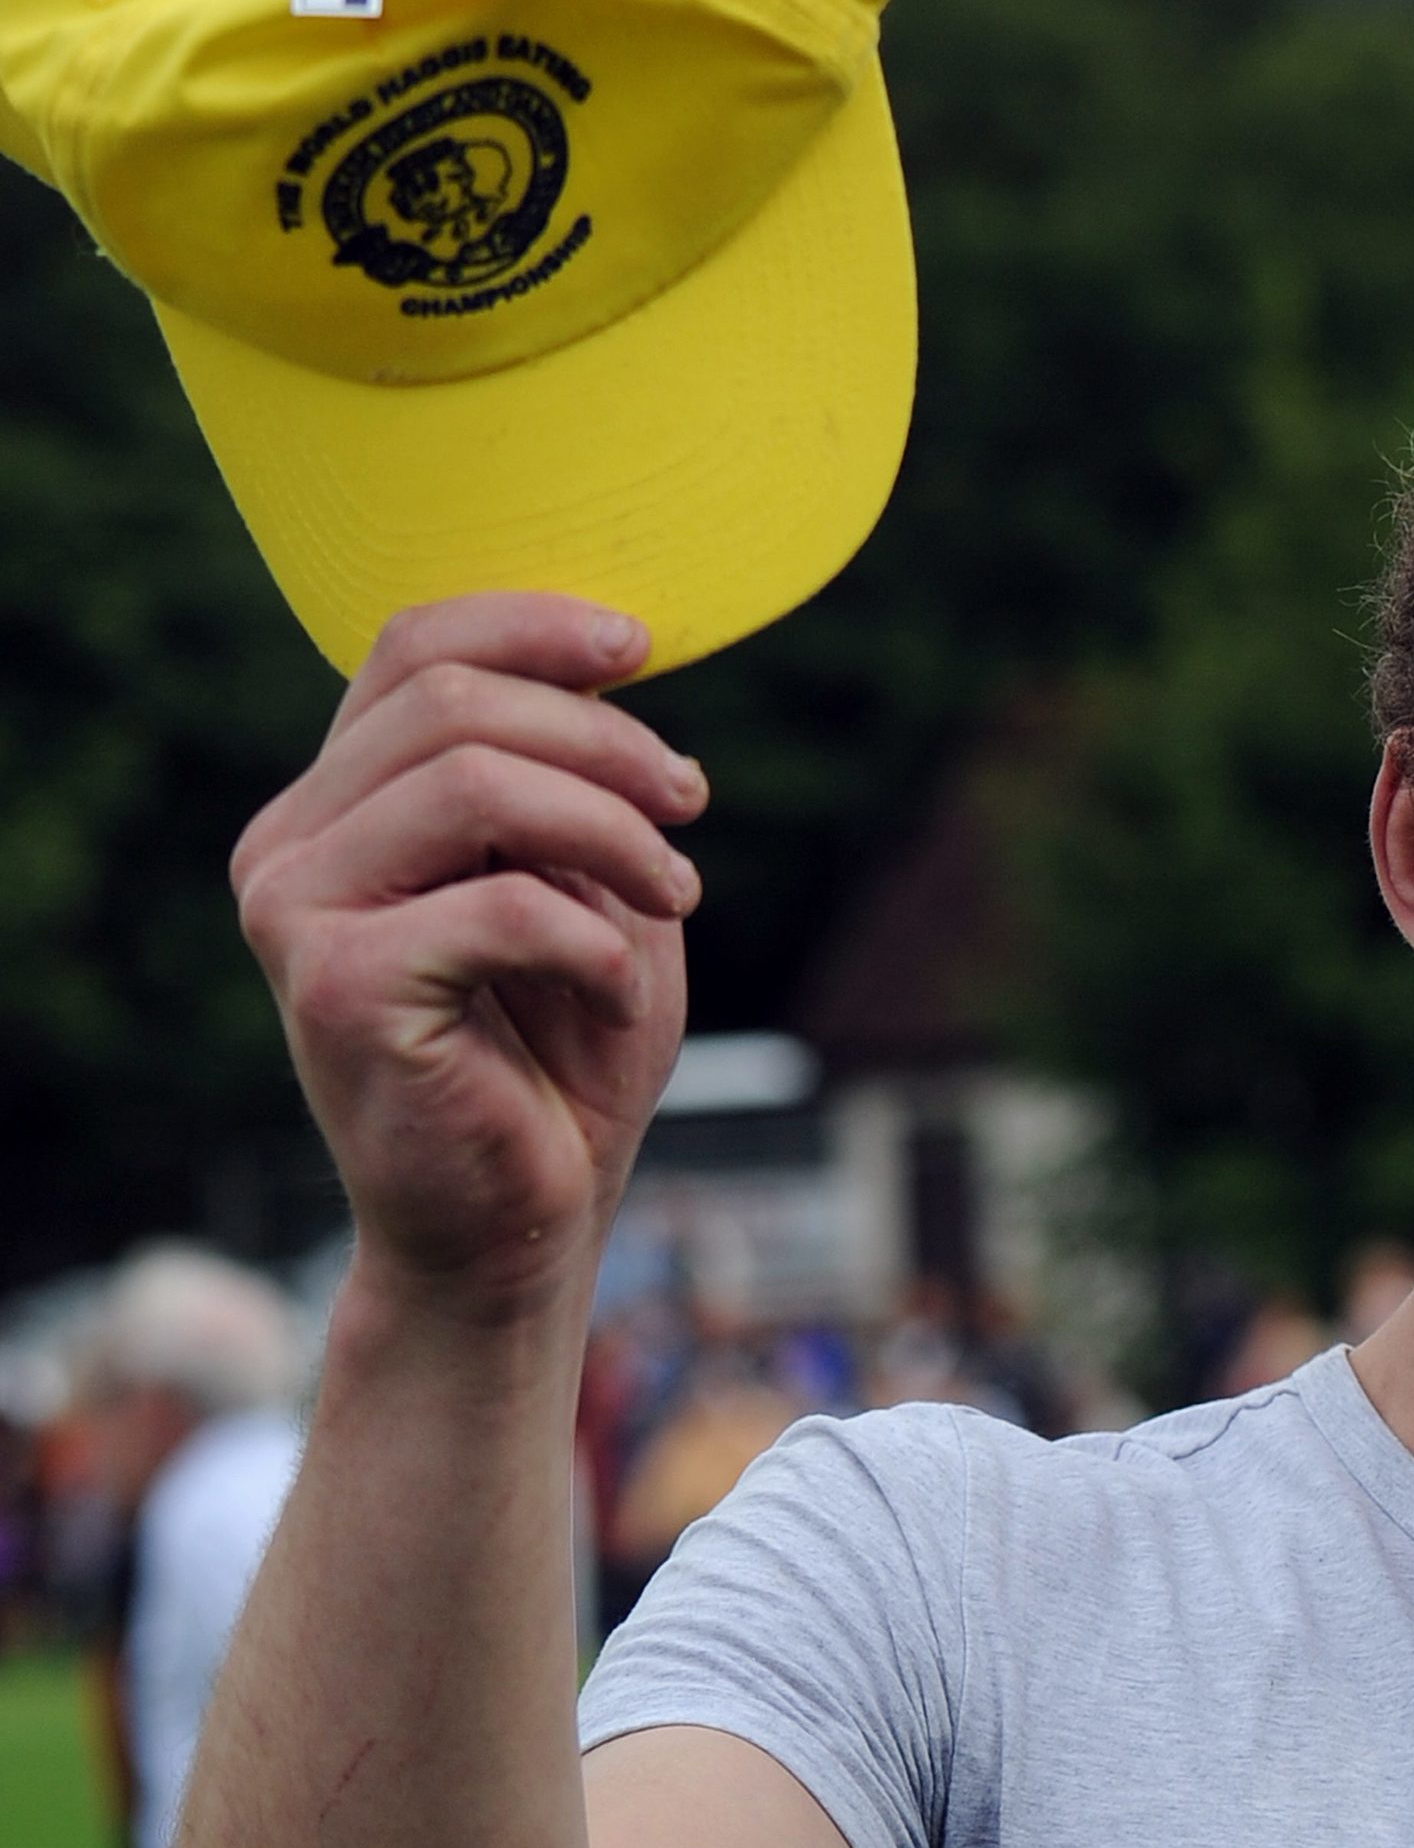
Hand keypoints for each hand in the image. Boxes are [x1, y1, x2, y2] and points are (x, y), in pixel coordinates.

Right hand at [231, 596, 705, 1332]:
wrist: (518, 1224)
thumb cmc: (560, 1056)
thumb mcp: (587, 888)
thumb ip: (574, 781)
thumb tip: (611, 663)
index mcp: (337, 806)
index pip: (412, 647)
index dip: (534, 624)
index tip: (645, 648)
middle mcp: (288, 846)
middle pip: (455, 703)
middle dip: (608, 742)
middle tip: (691, 805)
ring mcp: (295, 915)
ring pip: (474, 785)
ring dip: (615, 832)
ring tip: (677, 894)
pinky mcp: (339, 990)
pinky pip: (503, 906)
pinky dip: (598, 945)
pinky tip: (620, 1001)